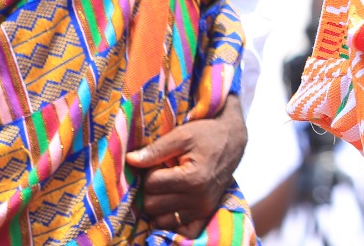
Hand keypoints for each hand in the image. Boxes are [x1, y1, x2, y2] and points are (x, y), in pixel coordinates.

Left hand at [127, 95, 245, 235]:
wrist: (233, 140)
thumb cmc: (206, 134)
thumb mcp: (182, 134)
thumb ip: (155, 149)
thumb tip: (129, 160)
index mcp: (193, 179)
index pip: (150, 184)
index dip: (151, 171)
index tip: (162, 161)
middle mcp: (199, 198)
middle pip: (152, 205)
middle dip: (153, 189)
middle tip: (165, 173)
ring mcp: (203, 209)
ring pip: (160, 219)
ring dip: (159, 204)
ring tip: (170, 185)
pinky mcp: (205, 213)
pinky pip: (177, 228)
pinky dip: (170, 217)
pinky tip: (172, 203)